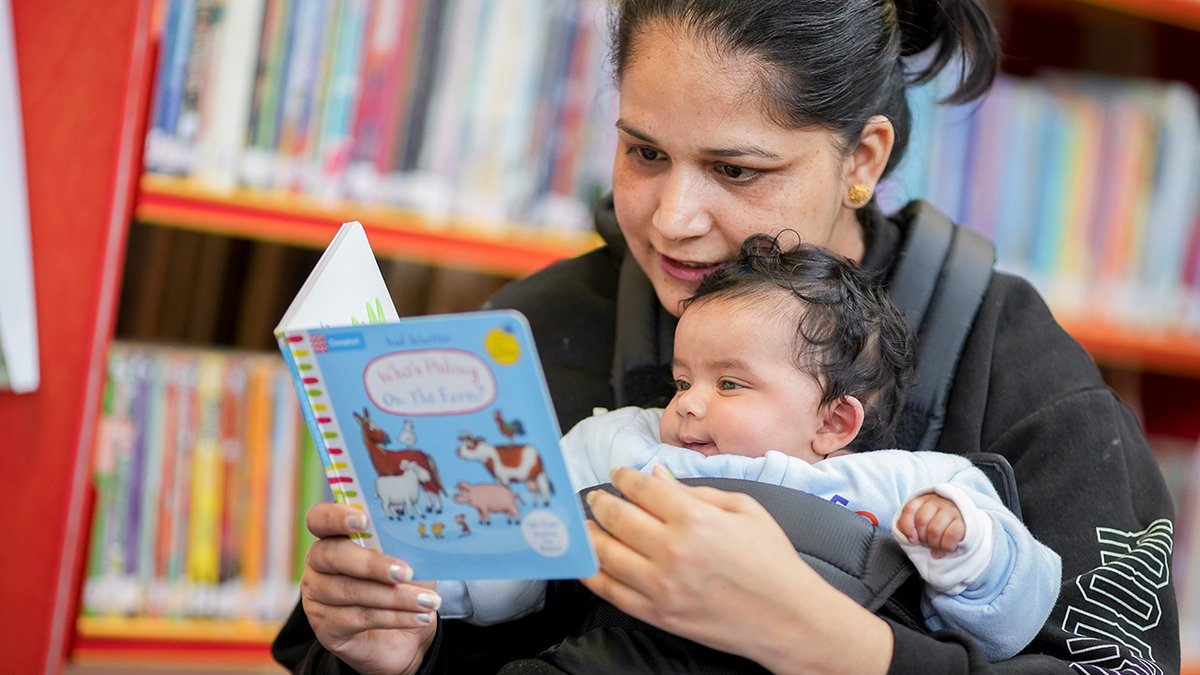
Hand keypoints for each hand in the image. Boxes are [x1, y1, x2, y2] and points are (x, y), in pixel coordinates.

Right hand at [301, 502, 439, 674]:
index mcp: (334, 536)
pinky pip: (358, 619)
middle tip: (406, 572)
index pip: (320, 519)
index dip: (336, 516)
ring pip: (350, 591)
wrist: (403, 636)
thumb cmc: (402, 585)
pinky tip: (418, 618)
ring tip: (428, 602)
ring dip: (394, 597)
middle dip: (372, 564)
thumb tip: (424, 534)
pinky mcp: (325, 627)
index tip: (362, 520)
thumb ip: (406, 544)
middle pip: (332, 556)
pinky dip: (393, 618)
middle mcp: (318, 564)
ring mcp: (317, 596)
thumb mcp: (409, 559)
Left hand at [581, 467, 891, 674]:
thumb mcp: (744, 509)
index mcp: (695, 518)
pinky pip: (610, 591)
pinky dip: (592, 573)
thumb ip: (696, 490)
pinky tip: (589, 561)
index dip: (624, 477)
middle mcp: (672, 550)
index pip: (642, 489)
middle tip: (596, 497)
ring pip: (605, 553)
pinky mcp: (657, 613)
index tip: (619, 474)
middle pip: (617, 517)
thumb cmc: (772, 562)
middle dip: (601, 502)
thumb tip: (657, 475)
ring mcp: (661, 585)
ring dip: (590, 534)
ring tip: (586, 525)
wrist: (787, 618)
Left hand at [895, 493, 964, 557]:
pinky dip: (946, 546)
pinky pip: (951, 535)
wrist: (962, 523)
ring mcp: (951, 510)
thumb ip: (907, 526)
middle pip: (921, 520)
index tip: (912, 540)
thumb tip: (912, 539)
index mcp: (923, 500)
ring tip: (936, 546)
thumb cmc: (935, 524)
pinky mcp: (963, 522)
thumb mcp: (918, 523)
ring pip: (934, 530)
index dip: (907, 527)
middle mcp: (938, 502)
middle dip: (922, 537)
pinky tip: (945, 549)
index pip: (909, 509)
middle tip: (927, 543)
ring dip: (933, 543)